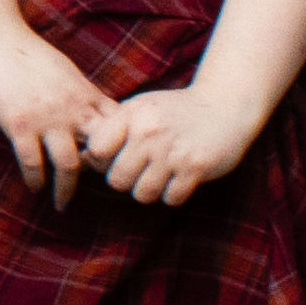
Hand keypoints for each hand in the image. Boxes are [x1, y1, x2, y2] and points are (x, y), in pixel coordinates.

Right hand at [0, 31, 118, 208]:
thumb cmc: (28, 53)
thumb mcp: (66, 71)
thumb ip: (82, 93)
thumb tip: (95, 109)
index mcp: (85, 95)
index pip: (116, 129)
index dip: (120, 150)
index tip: (115, 166)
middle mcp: (71, 110)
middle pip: (99, 151)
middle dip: (100, 175)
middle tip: (95, 194)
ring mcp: (46, 119)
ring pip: (68, 164)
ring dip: (66, 189)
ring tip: (62, 204)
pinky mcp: (19, 125)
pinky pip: (31, 162)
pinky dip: (35, 179)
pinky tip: (34, 188)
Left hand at [83, 84, 268, 207]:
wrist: (225, 106)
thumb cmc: (174, 112)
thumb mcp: (140, 110)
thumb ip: (112, 131)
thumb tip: (80, 160)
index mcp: (132, 115)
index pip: (96, 150)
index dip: (101, 160)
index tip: (115, 157)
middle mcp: (149, 132)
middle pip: (116, 180)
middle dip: (126, 181)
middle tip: (140, 171)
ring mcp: (173, 151)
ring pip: (142, 194)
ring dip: (149, 190)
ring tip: (160, 175)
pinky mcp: (196, 167)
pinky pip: (171, 198)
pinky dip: (173, 194)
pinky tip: (179, 178)